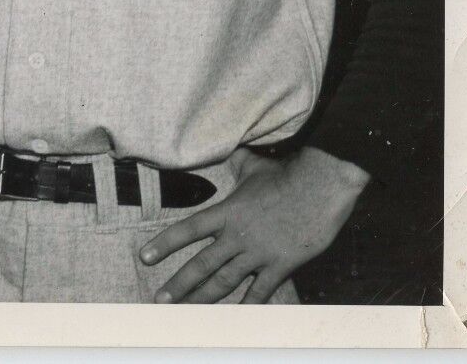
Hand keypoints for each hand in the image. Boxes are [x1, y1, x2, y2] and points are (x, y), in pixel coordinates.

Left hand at [139, 147, 369, 303]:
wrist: (321, 187)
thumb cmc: (286, 173)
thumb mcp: (253, 165)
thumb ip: (236, 163)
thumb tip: (228, 148)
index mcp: (227, 212)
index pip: (188, 229)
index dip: (165, 244)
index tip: (144, 257)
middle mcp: (237, 236)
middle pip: (202, 264)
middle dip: (179, 283)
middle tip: (160, 299)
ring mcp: (259, 253)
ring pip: (225, 281)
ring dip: (203, 298)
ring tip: (186, 312)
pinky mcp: (281, 265)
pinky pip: (261, 290)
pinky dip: (248, 305)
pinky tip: (235, 318)